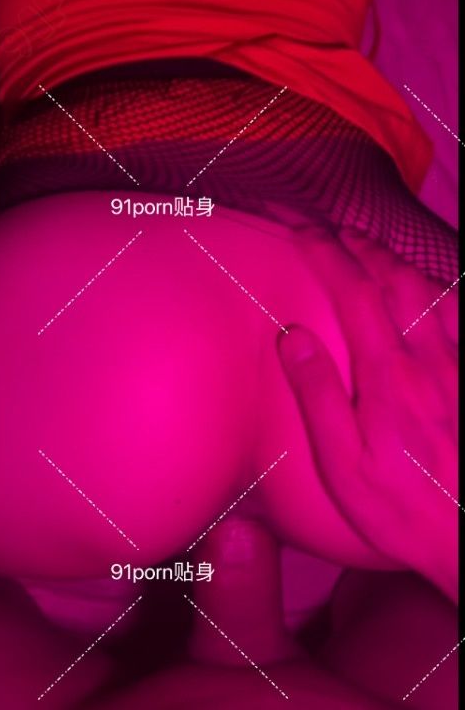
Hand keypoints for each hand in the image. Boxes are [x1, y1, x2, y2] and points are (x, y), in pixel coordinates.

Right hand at [276, 230, 457, 601]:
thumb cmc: (406, 512)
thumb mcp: (344, 467)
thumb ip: (319, 396)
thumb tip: (292, 336)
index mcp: (389, 377)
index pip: (355, 291)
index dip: (326, 251)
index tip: (301, 229)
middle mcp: (430, 359)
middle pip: (397, 277)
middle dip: (362, 245)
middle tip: (335, 231)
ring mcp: (461, 366)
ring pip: (433, 289)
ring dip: (398, 261)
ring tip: (372, 251)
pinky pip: (462, 316)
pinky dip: (439, 291)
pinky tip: (428, 293)